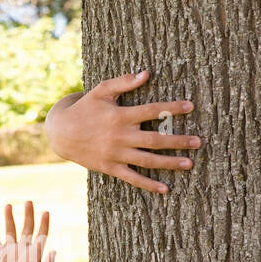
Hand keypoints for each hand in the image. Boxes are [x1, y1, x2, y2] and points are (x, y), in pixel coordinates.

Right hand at [0, 201, 56, 261]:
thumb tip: (54, 251)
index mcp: (34, 252)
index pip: (40, 234)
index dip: (44, 223)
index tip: (46, 212)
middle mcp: (23, 247)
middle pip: (26, 227)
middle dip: (28, 215)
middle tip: (28, 202)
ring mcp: (10, 249)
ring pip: (10, 229)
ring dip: (9, 217)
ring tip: (8, 205)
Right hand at [46, 70, 200, 192]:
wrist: (61, 133)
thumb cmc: (85, 108)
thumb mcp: (101, 91)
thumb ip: (124, 82)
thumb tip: (147, 73)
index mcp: (121, 115)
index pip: (152, 110)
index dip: (172, 108)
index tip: (191, 106)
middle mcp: (121, 136)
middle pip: (155, 139)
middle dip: (178, 141)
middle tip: (198, 142)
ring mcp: (116, 154)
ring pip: (148, 160)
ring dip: (170, 162)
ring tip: (189, 164)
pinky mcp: (111, 167)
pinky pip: (133, 178)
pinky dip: (148, 184)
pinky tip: (165, 188)